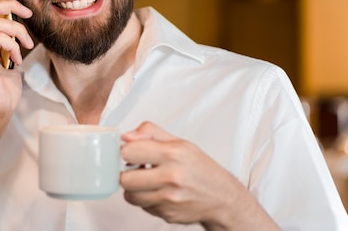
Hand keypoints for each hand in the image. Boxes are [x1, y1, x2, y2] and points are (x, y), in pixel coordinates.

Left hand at [120, 122, 278, 229]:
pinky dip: (147, 200)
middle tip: (136, 169)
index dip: (126, 152)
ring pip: (130, 196)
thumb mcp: (180, 142)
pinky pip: (143, 207)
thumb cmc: (201, 168)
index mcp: (172, 154)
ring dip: (135, 189)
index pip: (129, 152)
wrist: (222, 198)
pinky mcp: (167, 215)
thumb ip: (150, 133)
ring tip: (148, 181)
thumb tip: (126, 136)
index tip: (131, 153)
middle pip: (125, 179)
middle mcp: (171, 177)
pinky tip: (159, 192)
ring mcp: (169, 199)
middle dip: (127, 173)